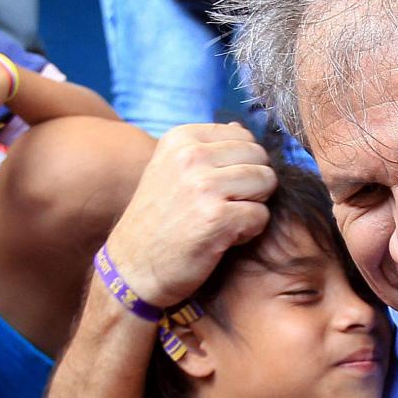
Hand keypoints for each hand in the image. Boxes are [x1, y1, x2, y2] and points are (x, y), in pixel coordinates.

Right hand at [103, 124, 275, 307]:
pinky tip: (221, 239)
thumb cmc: (157, 223)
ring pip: (266, 182)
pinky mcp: (217, 218)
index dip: (241, 164)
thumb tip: (239, 128)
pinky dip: (248, 232)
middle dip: (252, 184)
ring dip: (252, 206)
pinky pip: (261, 216)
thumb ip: (205, 148)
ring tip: (224, 221)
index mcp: (180, 139)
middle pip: (259, 157)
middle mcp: (190, 156)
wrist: (132, 269)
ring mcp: (203, 186)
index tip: (217, 187)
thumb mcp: (169, 172)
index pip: (243, 136)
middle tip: (225, 207)